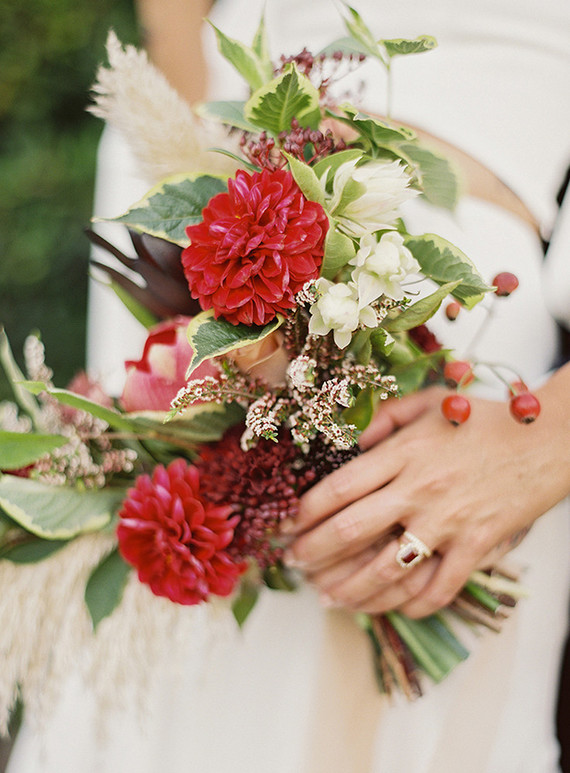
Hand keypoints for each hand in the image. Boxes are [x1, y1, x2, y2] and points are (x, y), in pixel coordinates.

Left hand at [286, 365, 569, 617]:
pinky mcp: (477, 546)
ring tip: (328, 597)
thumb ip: (383, 420)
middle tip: (295, 564)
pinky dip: (410, 605)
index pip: (338, 488)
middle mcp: (420, 489)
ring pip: (388, 569)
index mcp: (404, 453)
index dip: (303, 513)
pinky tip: (388, 608)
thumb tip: (346, 443)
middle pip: (351, 530)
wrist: (547, 440)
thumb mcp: (427, 404)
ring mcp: (449, 521)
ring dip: (350, 589)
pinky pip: (438, 588)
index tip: (286, 526)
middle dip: (314, 553)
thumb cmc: (484, 420)